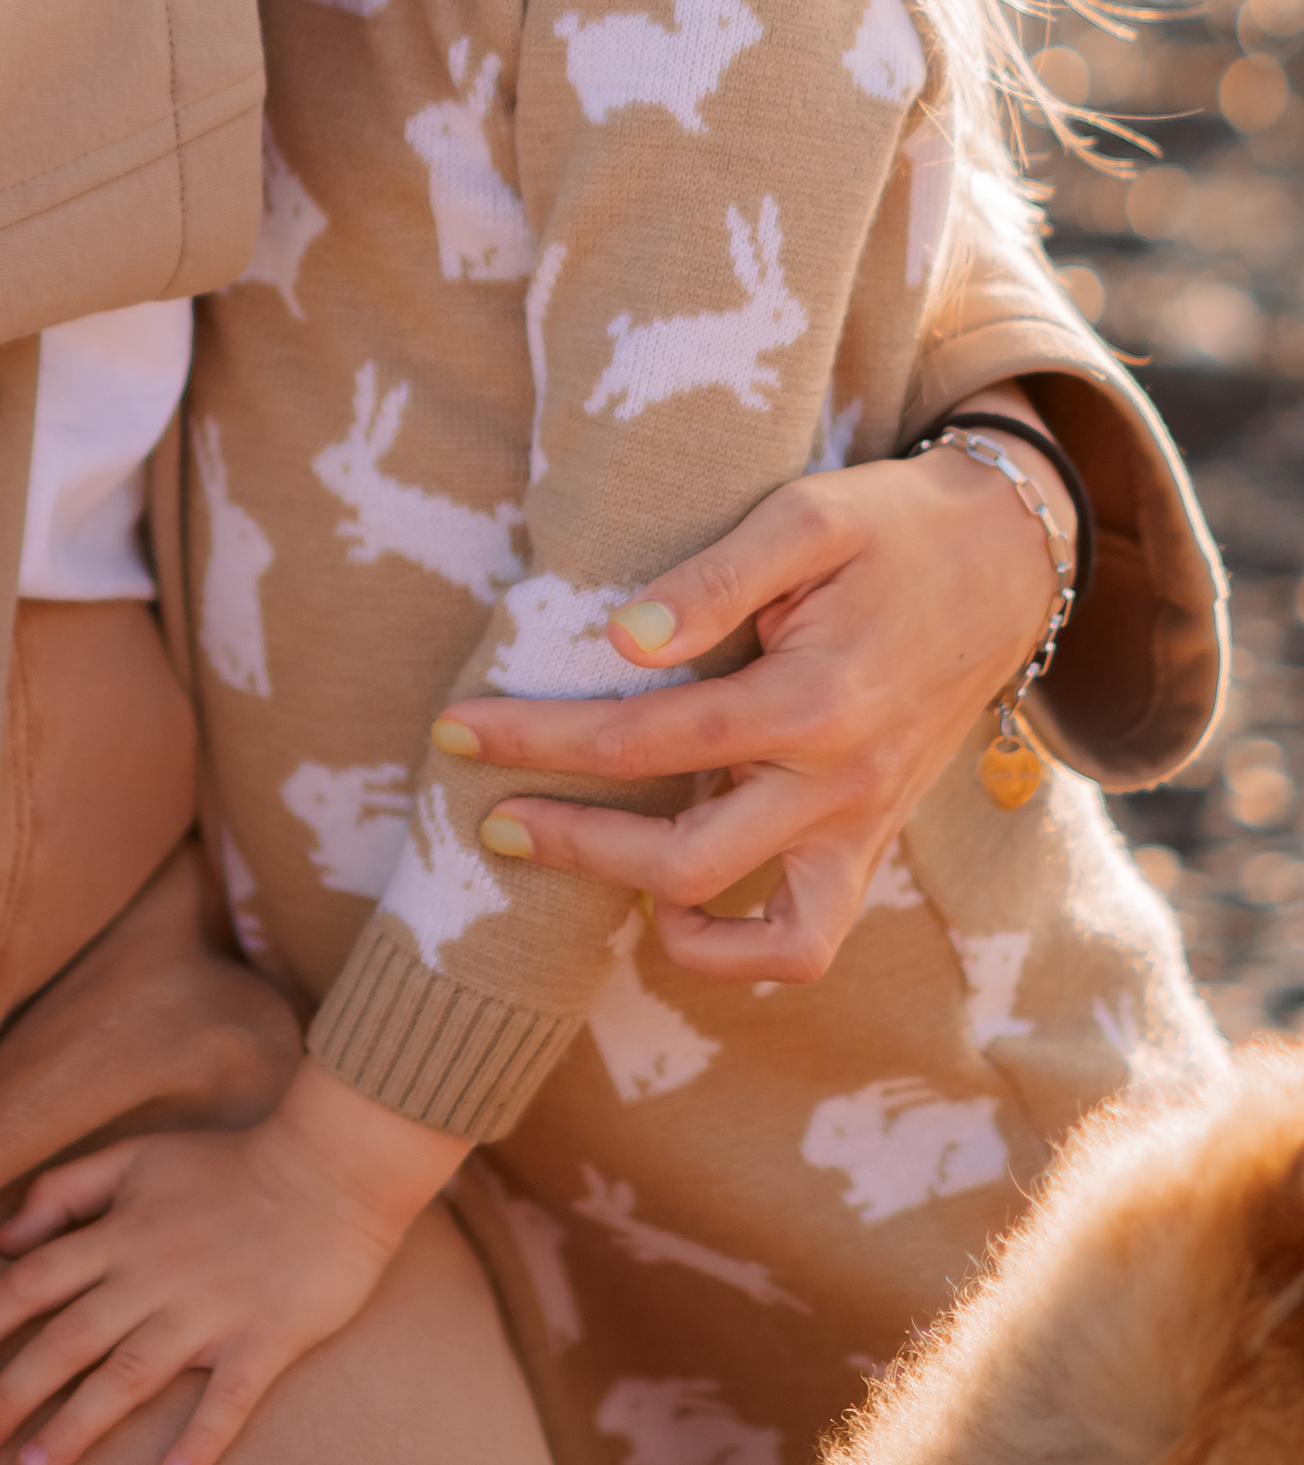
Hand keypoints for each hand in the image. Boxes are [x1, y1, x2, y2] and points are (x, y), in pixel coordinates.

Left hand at [0, 1061, 463, 1464]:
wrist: (328, 1169)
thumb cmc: (230, 1165)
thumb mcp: (138, 1156)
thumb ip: (68, 1190)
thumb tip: (6, 1239)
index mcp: (120, 1234)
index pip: (30, 1283)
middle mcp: (152, 1276)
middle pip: (65, 1340)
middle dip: (9, 1394)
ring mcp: (207, 1312)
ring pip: (128, 1375)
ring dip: (77, 1427)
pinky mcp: (263, 1340)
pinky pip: (227, 1398)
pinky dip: (201, 1438)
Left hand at [429, 395, 1073, 985]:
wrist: (1008, 558)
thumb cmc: (891, 524)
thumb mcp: (804, 517)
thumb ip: (713, 578)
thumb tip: (619, 641)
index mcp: (812, 701)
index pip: (642, 740)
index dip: (534, 740)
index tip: (455, 728)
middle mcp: (841, 784)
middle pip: (682, 857)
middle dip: (572, 844)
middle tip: (486, 815)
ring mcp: (863, 825)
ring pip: (758, 933)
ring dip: (656, 913)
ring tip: (578, 869)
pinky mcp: (873, 839)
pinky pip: (810, 938)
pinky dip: (738, 947)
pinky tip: (674, 901)